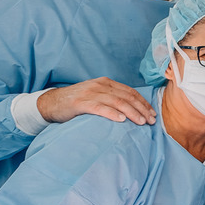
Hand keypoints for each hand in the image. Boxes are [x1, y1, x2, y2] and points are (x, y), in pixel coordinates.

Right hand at [36, 78, 155, 125]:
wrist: (52, 102)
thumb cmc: (78, 102)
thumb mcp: (97, 96)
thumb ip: (112, 99)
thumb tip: (134, 111)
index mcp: (106, 83)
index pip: (130, 92)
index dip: (143, 103)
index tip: (153, 114)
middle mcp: (100, 85)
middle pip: (126, 97)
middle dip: (141, 109)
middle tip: (151, 121)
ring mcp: (90, 93)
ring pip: (116, 102)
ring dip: (132, 112)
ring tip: (141, 122)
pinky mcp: (80, 102)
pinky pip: (99, 107)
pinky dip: (112, 113)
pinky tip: (121, 120)